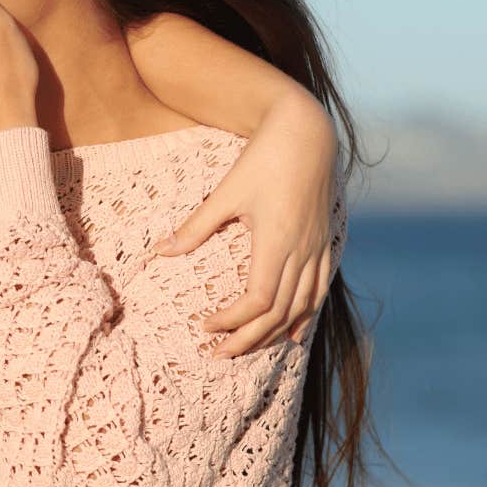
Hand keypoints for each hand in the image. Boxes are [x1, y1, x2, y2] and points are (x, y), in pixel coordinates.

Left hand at [151, 93, 337, 355]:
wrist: (307, 132)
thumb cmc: (263, 159)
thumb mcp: (226, 192)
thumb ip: (196, 226)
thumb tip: (160, 251)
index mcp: (275, 242)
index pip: (257, 301)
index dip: (233, 321)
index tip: (206, 327)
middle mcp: (302, 251)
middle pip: (279, 314)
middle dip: (248, 339)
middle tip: (218, 355)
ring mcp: (318, 248)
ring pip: (302, 307)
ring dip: (275, 333)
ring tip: (247, 348)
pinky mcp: (326, 242)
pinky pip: (319, 290)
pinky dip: (304, 315)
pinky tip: (293, 332)